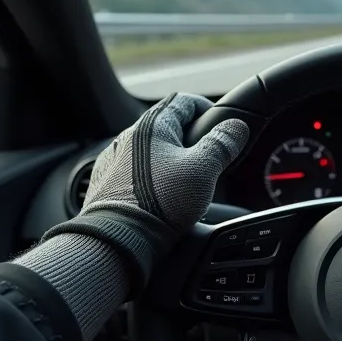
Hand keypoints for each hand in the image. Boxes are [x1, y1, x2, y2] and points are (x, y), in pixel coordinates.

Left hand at [43, 93, 248, 290]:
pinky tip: (160, 198)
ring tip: (185, 183)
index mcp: (153, 126)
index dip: (205, 108)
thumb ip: (222, 144)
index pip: (183, 101)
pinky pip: (132, 173)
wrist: (119, 239)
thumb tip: (236, 127)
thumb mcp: (204, 170)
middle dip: (188, 140)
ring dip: (168, 160)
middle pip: (165, 127)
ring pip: (148, 152)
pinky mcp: (105, 184)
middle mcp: (128, 137)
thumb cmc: (160, 203)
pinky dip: (149, 179)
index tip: (218, 124)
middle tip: (206, 159)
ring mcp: (113, 161)